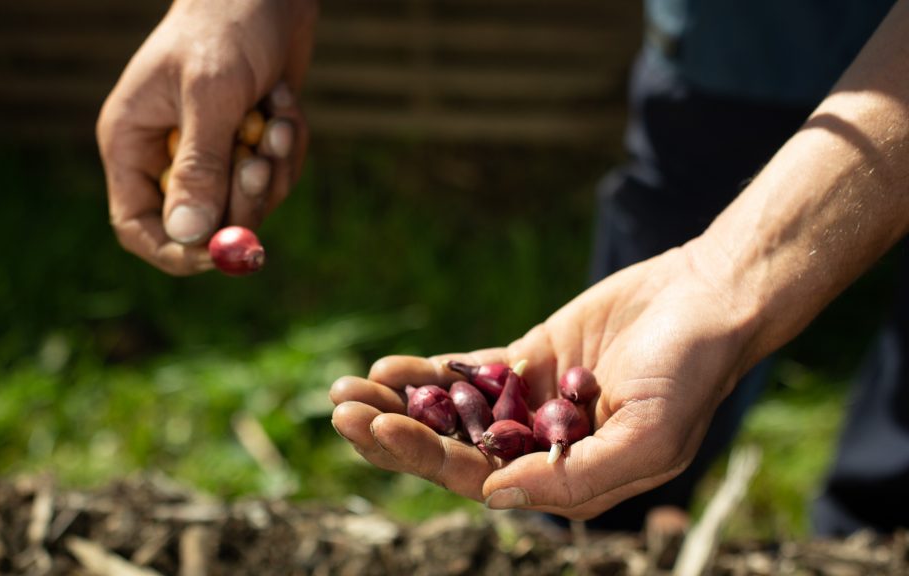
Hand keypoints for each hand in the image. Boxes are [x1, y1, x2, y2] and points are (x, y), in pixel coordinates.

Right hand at [97, 0, 316, 274]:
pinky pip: (274, 178)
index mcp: (133, 143)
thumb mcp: (210, 95)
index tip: (219, 255)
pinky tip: (284, 106)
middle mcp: (168, 156)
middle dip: (242, 200)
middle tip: (261, 161)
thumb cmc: (225, 28)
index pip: (138, 225)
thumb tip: (189, 234)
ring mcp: (212, 153)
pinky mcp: (249, 146)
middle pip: (202, 225)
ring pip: (246, 205)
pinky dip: (287, 149)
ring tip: (276, 117)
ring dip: (272, 168)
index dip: (175, 250)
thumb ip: (201, 164)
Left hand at [330, 243, 761, 518]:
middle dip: (393, 433)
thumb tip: (494, 498)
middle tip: (342, 409)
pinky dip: (427, 371)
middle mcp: (539, 452)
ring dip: (398, 403)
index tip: (379, 428)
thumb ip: (575, 479)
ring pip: (449, 414)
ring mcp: (528, 407)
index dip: (423, 457)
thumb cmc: (690, 375)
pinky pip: (467, 373)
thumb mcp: (647, 437)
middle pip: (449, 451)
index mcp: (565, 483)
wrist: (706, 301)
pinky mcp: (525, 363)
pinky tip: (386, 365)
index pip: (478, 481)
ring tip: (345, 389)